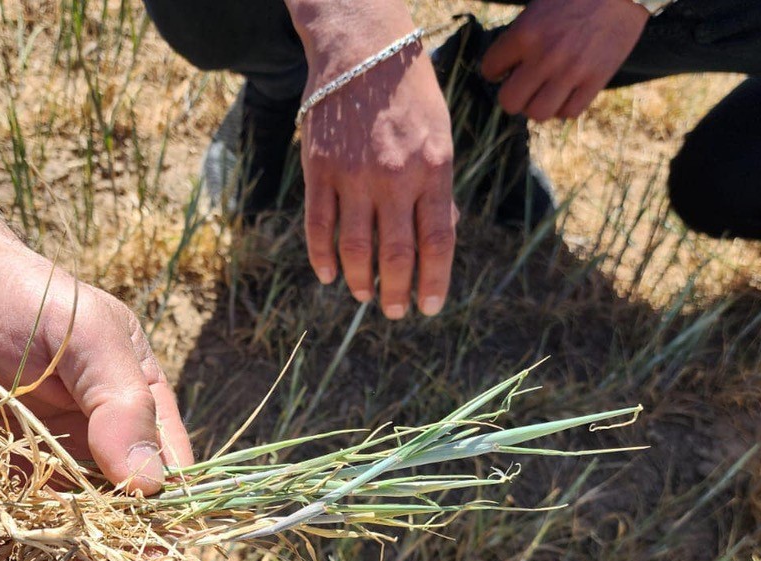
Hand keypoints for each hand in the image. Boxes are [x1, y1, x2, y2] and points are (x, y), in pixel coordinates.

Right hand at [290, 1, 455, 318]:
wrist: (363, 49)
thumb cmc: (409, 95)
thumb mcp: (440, 136)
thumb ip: (439, 188)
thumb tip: (441, 238)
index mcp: (433, 169)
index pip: (437, 241)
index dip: (434, 281)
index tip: (429, 307)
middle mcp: (395, 177)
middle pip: (397, 253)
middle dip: (397, 291)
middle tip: (395, 311)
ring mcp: (354, 174)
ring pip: (355, 247)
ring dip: (360, 280)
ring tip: (365, 295)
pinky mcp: (319, 169)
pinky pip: (319, 225)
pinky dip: (322, 256)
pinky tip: (328, 274)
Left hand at [481, 0, 648, 121]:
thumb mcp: (539, 6)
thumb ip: (521, 36)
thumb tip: (508, 66)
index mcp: (525, 33)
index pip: (490, 68)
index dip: (495, 70)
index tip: (504, 69)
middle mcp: (544, 57)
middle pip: (510, 102)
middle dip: (513, 96)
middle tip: (522, 86)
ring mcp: (571, 72)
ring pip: (538, 113)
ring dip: (538, 105)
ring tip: (545, 92)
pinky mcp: (595, 80)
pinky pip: (569, 113)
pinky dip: (564, 107)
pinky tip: (567, 92)